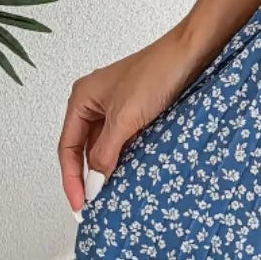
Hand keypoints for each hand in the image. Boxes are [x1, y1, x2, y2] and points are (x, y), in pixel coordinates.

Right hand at [57, 27, 206, 211]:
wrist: (192, 53)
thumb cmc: (157, 73)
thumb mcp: (126, 119)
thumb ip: (107, 153)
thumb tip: (94, 185)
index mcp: (81, 99)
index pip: (68, 148)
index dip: (71, 179)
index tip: (80, 205)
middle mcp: (95, 103)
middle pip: (84, 149)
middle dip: (89, 177)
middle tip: (95, 206)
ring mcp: (117, 106)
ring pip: (106, 146)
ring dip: (110, 168)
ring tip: (114, 195)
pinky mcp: (138, 110)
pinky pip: (125, 140)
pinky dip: (126, 157)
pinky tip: (133, 174)